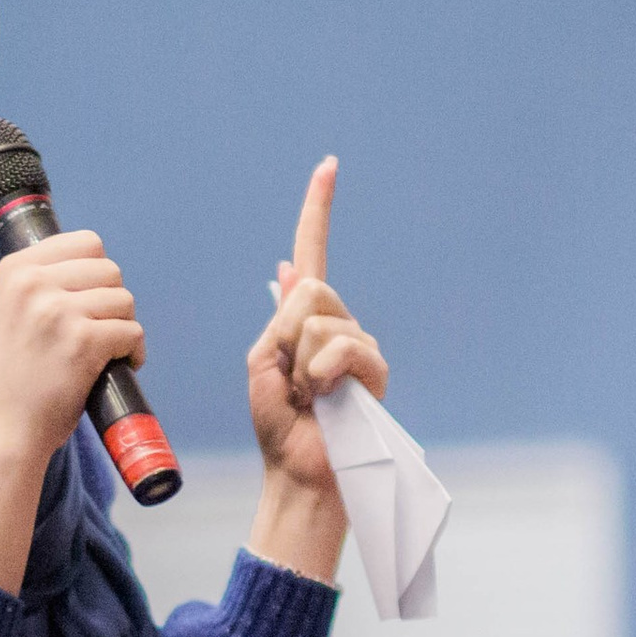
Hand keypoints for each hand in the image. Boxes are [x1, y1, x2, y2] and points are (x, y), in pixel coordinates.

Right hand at [0, 230, 143, 471]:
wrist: (2, 430)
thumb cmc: (15, 378)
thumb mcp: (14, 312)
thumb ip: (45, 285)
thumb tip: (99, 269)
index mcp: (15, 269)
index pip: (86, 242)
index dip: (98, 274)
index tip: (90, 303)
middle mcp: (32, 282)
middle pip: (110, 269)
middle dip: (114, 302)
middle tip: (101, 332)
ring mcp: (57, 310)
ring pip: (124, 300)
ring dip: (125, 327)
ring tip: (108, 352)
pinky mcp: (81, 341)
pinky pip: (132, 332)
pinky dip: (134, 352)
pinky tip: (120, 366)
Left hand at [247, 160, 389, 499]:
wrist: (298, 469)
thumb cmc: (278, 423)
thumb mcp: (261, 363)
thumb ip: (280, 318)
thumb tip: (290, 266)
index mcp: (304, 318)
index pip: (312, 253)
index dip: (318, 211)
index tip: (328, 167)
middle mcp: (337, 324)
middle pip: (311, 290)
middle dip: (286, 334)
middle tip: (289, 378)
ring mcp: (358, 346)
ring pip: (321, 321)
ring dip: (301, 363)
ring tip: (308, 395)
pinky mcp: (374, 370)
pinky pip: (340, 347)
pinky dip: (322, 373)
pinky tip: (326, 398)